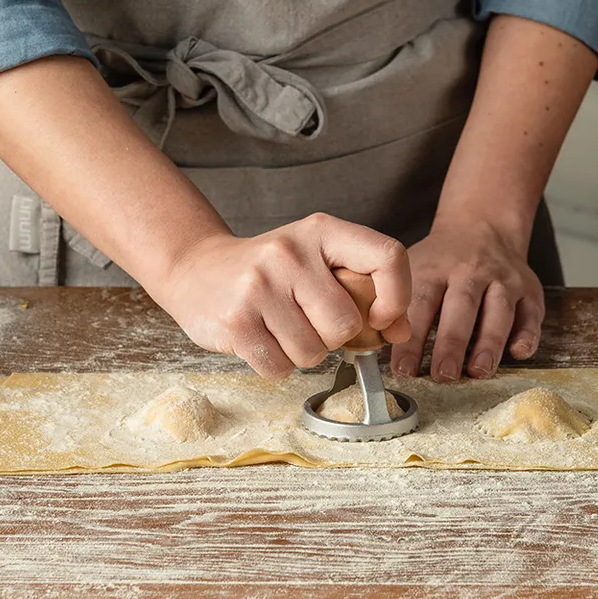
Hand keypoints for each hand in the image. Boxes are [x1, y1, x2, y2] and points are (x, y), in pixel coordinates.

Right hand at [150, 214, 411, 377]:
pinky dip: (276, 365)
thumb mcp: (317, 262)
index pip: (388, 257)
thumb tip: (402, 330)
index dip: (397, 297)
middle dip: (333, 337)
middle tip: (308, 321)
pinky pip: (280, 367)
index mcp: (321, 231)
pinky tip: (261, 339)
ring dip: (302, 353)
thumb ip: (363, 290)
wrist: (195, 269)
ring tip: (280, 328)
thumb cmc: (270, 272)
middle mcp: (290, 252)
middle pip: (346, 324)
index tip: (381, 318)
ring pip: (313, 352)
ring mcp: (259, 286)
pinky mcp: (235, 320)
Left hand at [392, 218, 543, 381]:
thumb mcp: (412, 267)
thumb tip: (374, 347)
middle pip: (461, 308)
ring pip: (499, 311)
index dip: (411, 339)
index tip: (403, 370)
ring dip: (489, 343)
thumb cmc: (440, 261)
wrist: (482, 226)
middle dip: (451, 344)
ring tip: (478, 372)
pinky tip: (519, 353)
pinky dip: (528, 334)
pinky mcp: (529, 290)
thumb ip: (398, 302)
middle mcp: (471, 271)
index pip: (421, 305)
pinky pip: (531, 313)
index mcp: (436, 268)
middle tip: (442, 376)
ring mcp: (503, 280)